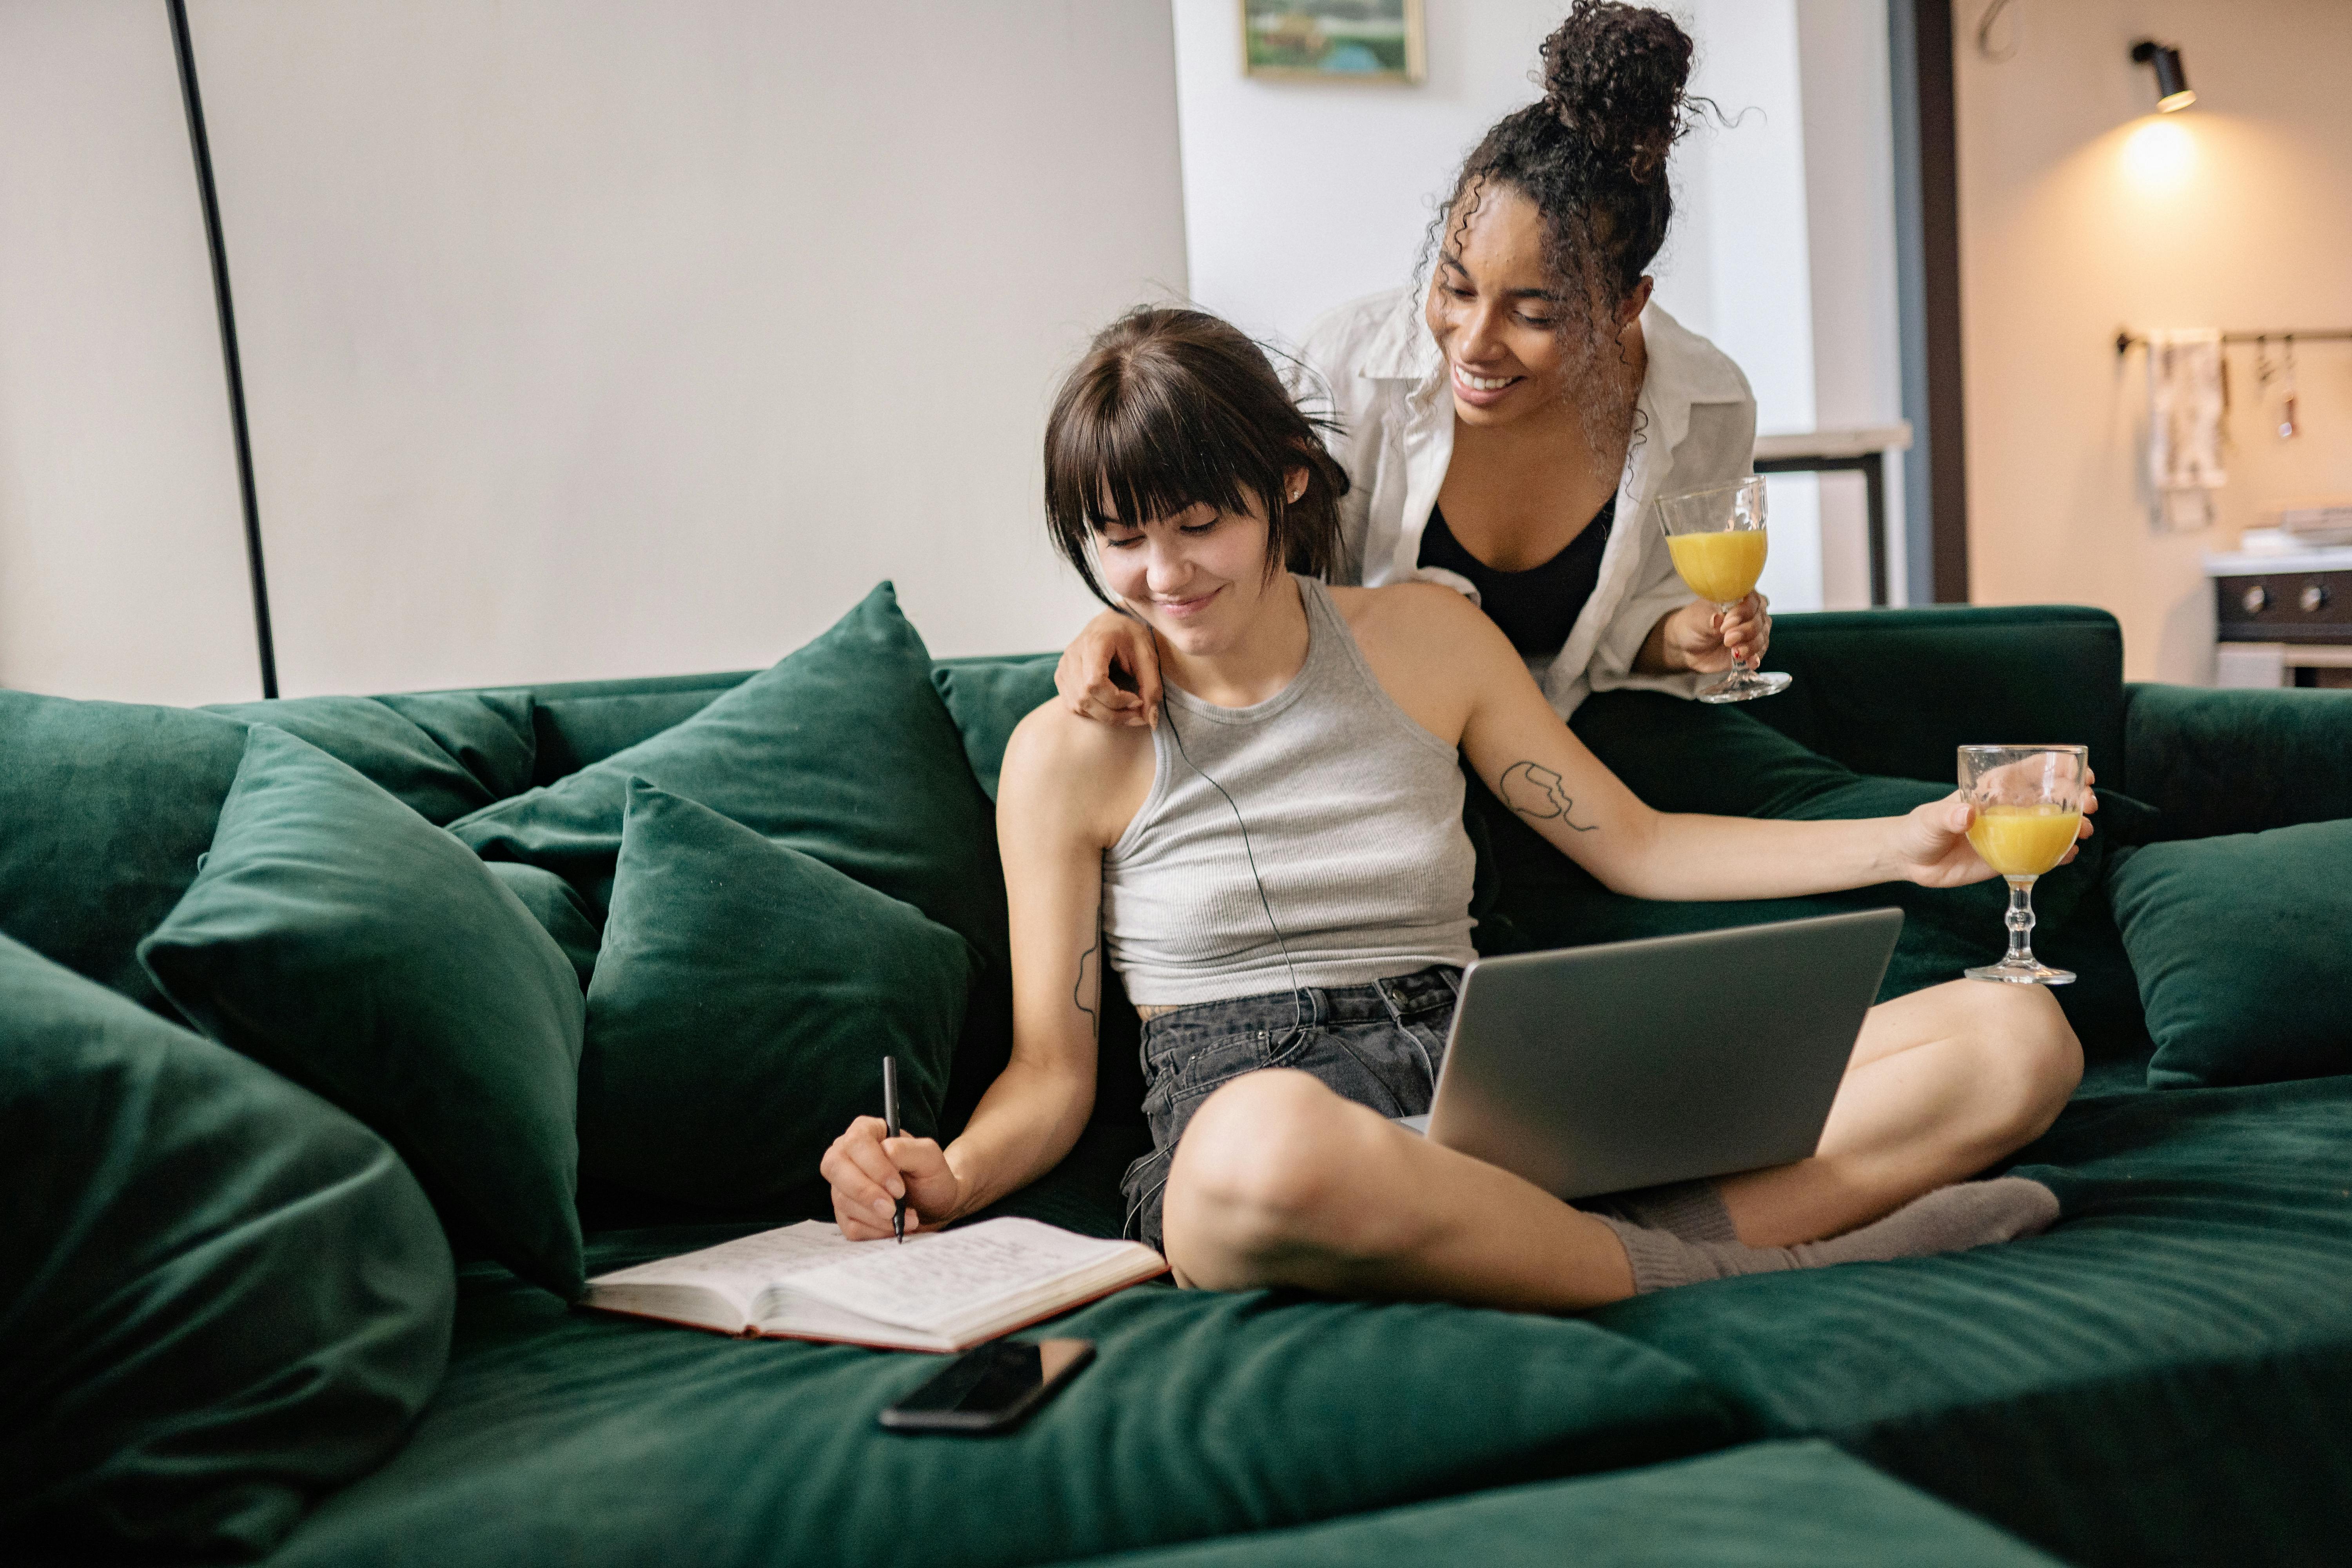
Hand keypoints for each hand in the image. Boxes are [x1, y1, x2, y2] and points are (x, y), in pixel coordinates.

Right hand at [820, 1116, 962, 1240]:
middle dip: (865, 1193)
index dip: (874, 1166)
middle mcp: (847, 1155)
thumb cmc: (930, 1175)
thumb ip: (908, 1149)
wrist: (934, 1204)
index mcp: (866, 1132)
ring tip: (907, 1218)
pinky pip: (849, 1225)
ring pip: (842, 1200)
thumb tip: (884, 1150)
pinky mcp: (844, 1213)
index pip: (856, 1141)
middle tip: (892, 1210)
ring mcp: (841, 1185)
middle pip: (835, 1167)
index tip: (898, 1188)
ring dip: (876, 1216)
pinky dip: (875, 1231)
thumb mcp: (929, 1157)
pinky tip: (894, 1226)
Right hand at [1054, 611, 1160, 726]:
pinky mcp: (1062, 677)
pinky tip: (1110, 705)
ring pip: (1078, 705)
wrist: (1112, 621)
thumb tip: (1150, 719)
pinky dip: (1094, 712)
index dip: (1117, 700)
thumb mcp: (1147, 655)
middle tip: (1137, 714)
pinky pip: (1073, 705)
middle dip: (1113, 714)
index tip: (1138, 700)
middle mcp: (1072, 655)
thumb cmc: (1131, 634)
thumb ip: (1151, 686)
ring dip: (1105, 716)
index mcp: (1094, 643)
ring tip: (1126, 711)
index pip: (1095, 682)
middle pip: (1085, 698)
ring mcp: (1064, 667)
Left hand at [1657, 593, 1770, 673]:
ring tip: (1735, 652)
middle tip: (1727, 639)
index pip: (1752, 600)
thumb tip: (1718, 618)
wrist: (1687, 646)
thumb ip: (1710, 618)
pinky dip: (1755, 658)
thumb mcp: (1697, 619)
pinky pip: (1760, 653)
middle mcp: (1750, 613)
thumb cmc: (1693, 624)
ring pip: (1762, 638)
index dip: (1743, 612)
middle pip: (1759, 620)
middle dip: (1745, 631)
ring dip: (1750, 646)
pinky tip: (1749, 662)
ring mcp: (1752, 632)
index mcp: (1739, 597)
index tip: (1726, 624)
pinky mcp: (1751, 650)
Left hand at [1891, 773, 2099, 888]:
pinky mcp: (2013, 855)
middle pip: (2052, 794)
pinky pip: (2044, 852)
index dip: (2060, 767)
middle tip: (2088, 805)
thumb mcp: (1931, 820)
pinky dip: (2061, 853)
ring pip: (2054, 823)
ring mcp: (2014, 831)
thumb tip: (1965, 814)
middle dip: (2077, 795)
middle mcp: (2010, 806)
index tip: (2081, 773)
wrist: (1913, 860)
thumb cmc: (1920, 829)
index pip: (2032, 769)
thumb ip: (1947, 817)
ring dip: (2076, 823)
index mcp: (1993, 787)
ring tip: (2086, 830)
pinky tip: (2070, 855)